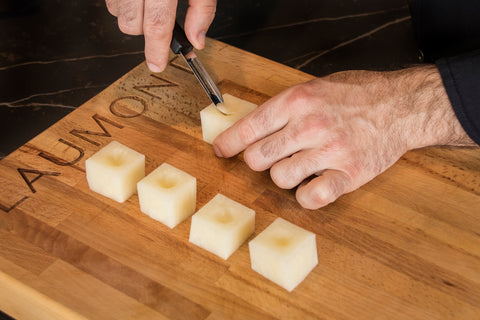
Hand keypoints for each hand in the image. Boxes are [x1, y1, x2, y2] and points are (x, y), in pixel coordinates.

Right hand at [106, 0, 216, 71]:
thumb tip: (196, 41)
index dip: (157, 50)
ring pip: (117, 13)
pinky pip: (109, 1)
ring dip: (133, 16)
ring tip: (150, 4)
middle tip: (161, 19)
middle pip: (131, 25)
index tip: (158, 65)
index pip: (156, 25)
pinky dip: (123, 4)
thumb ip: (201, 11)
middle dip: (145, 31)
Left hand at [213, 66, 473, 209]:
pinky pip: (311, 197)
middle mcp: (309, 126)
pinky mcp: (348, 175)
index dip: (229, 143)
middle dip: (259, 160)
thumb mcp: (314, 87)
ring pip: (279, 179)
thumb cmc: (357, 93)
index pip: (249, 128)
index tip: (221, 150)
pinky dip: (306, 196)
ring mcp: (329, 152)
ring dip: (284, 176)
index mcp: (297, 101)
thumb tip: (251, 127)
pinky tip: (313, 184)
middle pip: (257, 159)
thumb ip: (284, 107)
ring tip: (299, 166)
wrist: (401, 106)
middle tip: (272, 156)